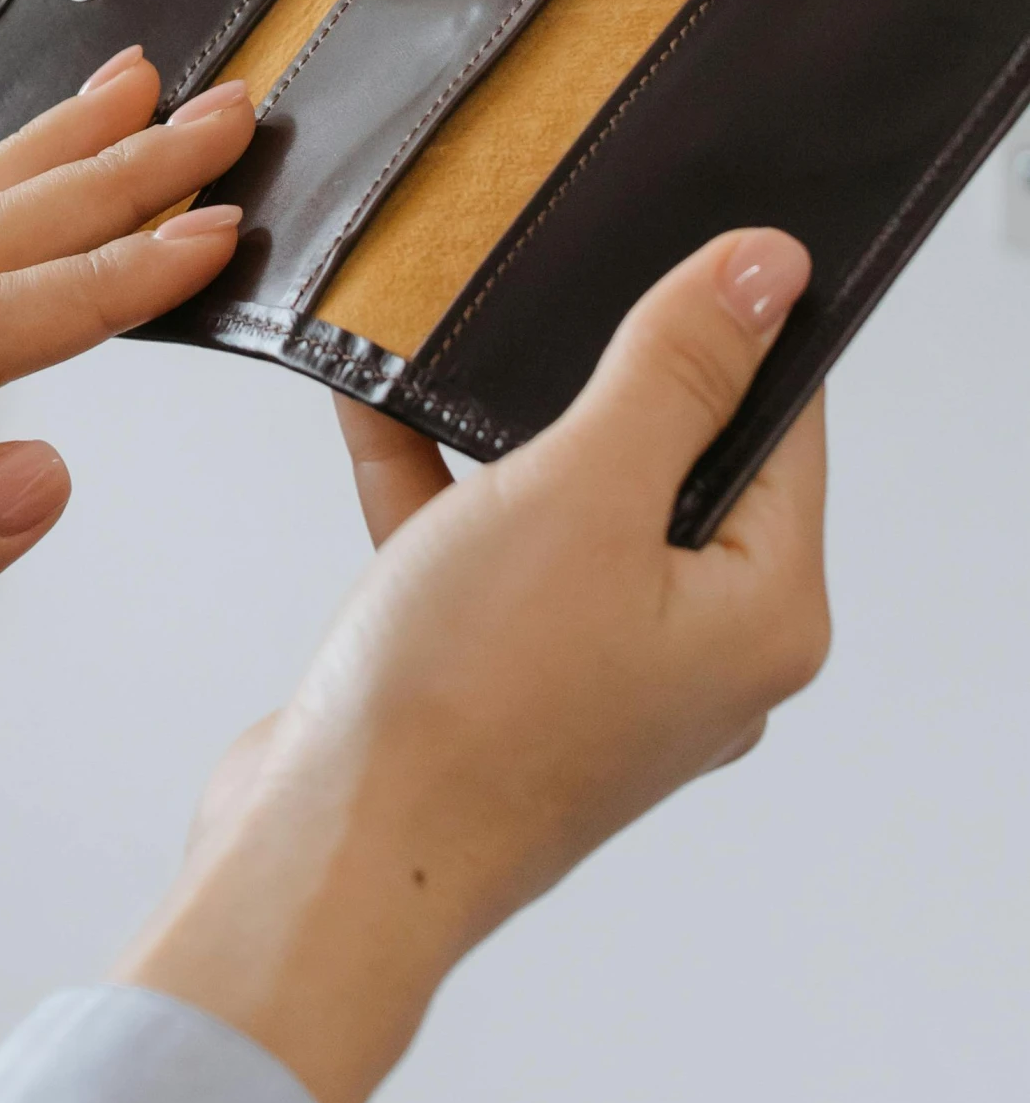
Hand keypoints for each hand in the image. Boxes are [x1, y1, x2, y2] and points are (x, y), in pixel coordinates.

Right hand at [118, 228, 827, 1102]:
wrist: (323, 862)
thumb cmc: (464, 706)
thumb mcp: (583, 494)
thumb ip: (675, 372)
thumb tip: (768, 270)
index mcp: (760, 616)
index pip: (779, 430)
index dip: (734, 326)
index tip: (679, 240)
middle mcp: (692, 650)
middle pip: (672, 461)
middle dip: (603, 366)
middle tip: (560, 267)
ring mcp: (589, 668)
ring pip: (565, 501)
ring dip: (501, 419)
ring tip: (456, 325)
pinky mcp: (495, 676)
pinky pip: (480, 545)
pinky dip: (432, 477)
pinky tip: (372, 394)